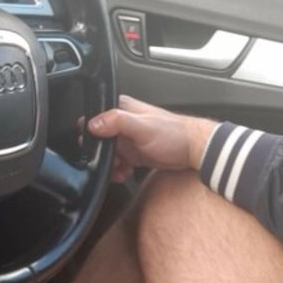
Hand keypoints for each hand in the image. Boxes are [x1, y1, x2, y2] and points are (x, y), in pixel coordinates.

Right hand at [84, 96, 217, 182]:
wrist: (193, 150)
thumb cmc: (173, 134)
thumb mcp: (142, 127)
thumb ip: (117, 122)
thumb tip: (93, 124)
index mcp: (121, 109)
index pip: (93, 117)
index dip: (89, 132)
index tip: (93, 147)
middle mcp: (122, 123)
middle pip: (98, 139)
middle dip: (100, 154)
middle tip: (108, 162)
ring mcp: (127, 139)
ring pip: (107, 154)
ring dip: (109, 165)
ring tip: (118, 171)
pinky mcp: (134, 153)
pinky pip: (118, 163)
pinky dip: (118, 171)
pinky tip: (124, 173)